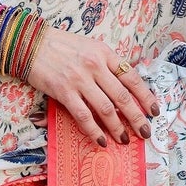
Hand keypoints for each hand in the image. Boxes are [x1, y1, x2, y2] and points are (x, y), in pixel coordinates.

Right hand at [25, 27, 160, 147]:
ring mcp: (79, 80)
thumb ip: (107, 63)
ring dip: (117, 128)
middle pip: (122, 97)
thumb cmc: (61, 45)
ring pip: (106, 109)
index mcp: (105, 53)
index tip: (154, 111)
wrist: (30, 43)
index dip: (146, 97)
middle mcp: (95, 66)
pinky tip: (101, 141)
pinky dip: (94, 131)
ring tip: (124, 140)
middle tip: (145, 132)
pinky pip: (83, 116)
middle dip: (137, 117)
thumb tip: (124, 85)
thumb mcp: (90, 46)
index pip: (132, 78)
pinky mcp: (64, 92)